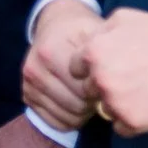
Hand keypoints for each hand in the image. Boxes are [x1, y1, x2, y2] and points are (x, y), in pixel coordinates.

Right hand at [23, 0, 103, 129]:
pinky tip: (78, 104)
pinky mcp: (27, 96)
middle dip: (95, 103)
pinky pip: (56, 122)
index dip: (103, 90)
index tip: (109, 81)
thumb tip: (120, 81)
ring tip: (91, 96)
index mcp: (50, 52)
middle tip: (102, 91)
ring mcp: (28, 84)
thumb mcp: (95, 31)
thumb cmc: (81, 31)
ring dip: (85, 112)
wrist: (54, 24)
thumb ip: (106, 54)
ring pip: (68, 117)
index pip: (85, 90)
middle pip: (77, 106)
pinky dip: (72, 119)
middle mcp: (34, 69)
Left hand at [83, 7, 147, 135]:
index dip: (90, 68)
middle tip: (130, 79)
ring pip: (105, 109)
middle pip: (89, 90)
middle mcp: (100, 79)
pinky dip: (132, 121)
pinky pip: (121, 128)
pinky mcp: (134, 121)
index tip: (108, 67)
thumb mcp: (122, 18)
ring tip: (143, 91)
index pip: (75, 69)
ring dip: (118, 104)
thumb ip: (99, 33)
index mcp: (93, 53)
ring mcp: (116, 102)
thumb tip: (89, 44)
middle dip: (104, 85)